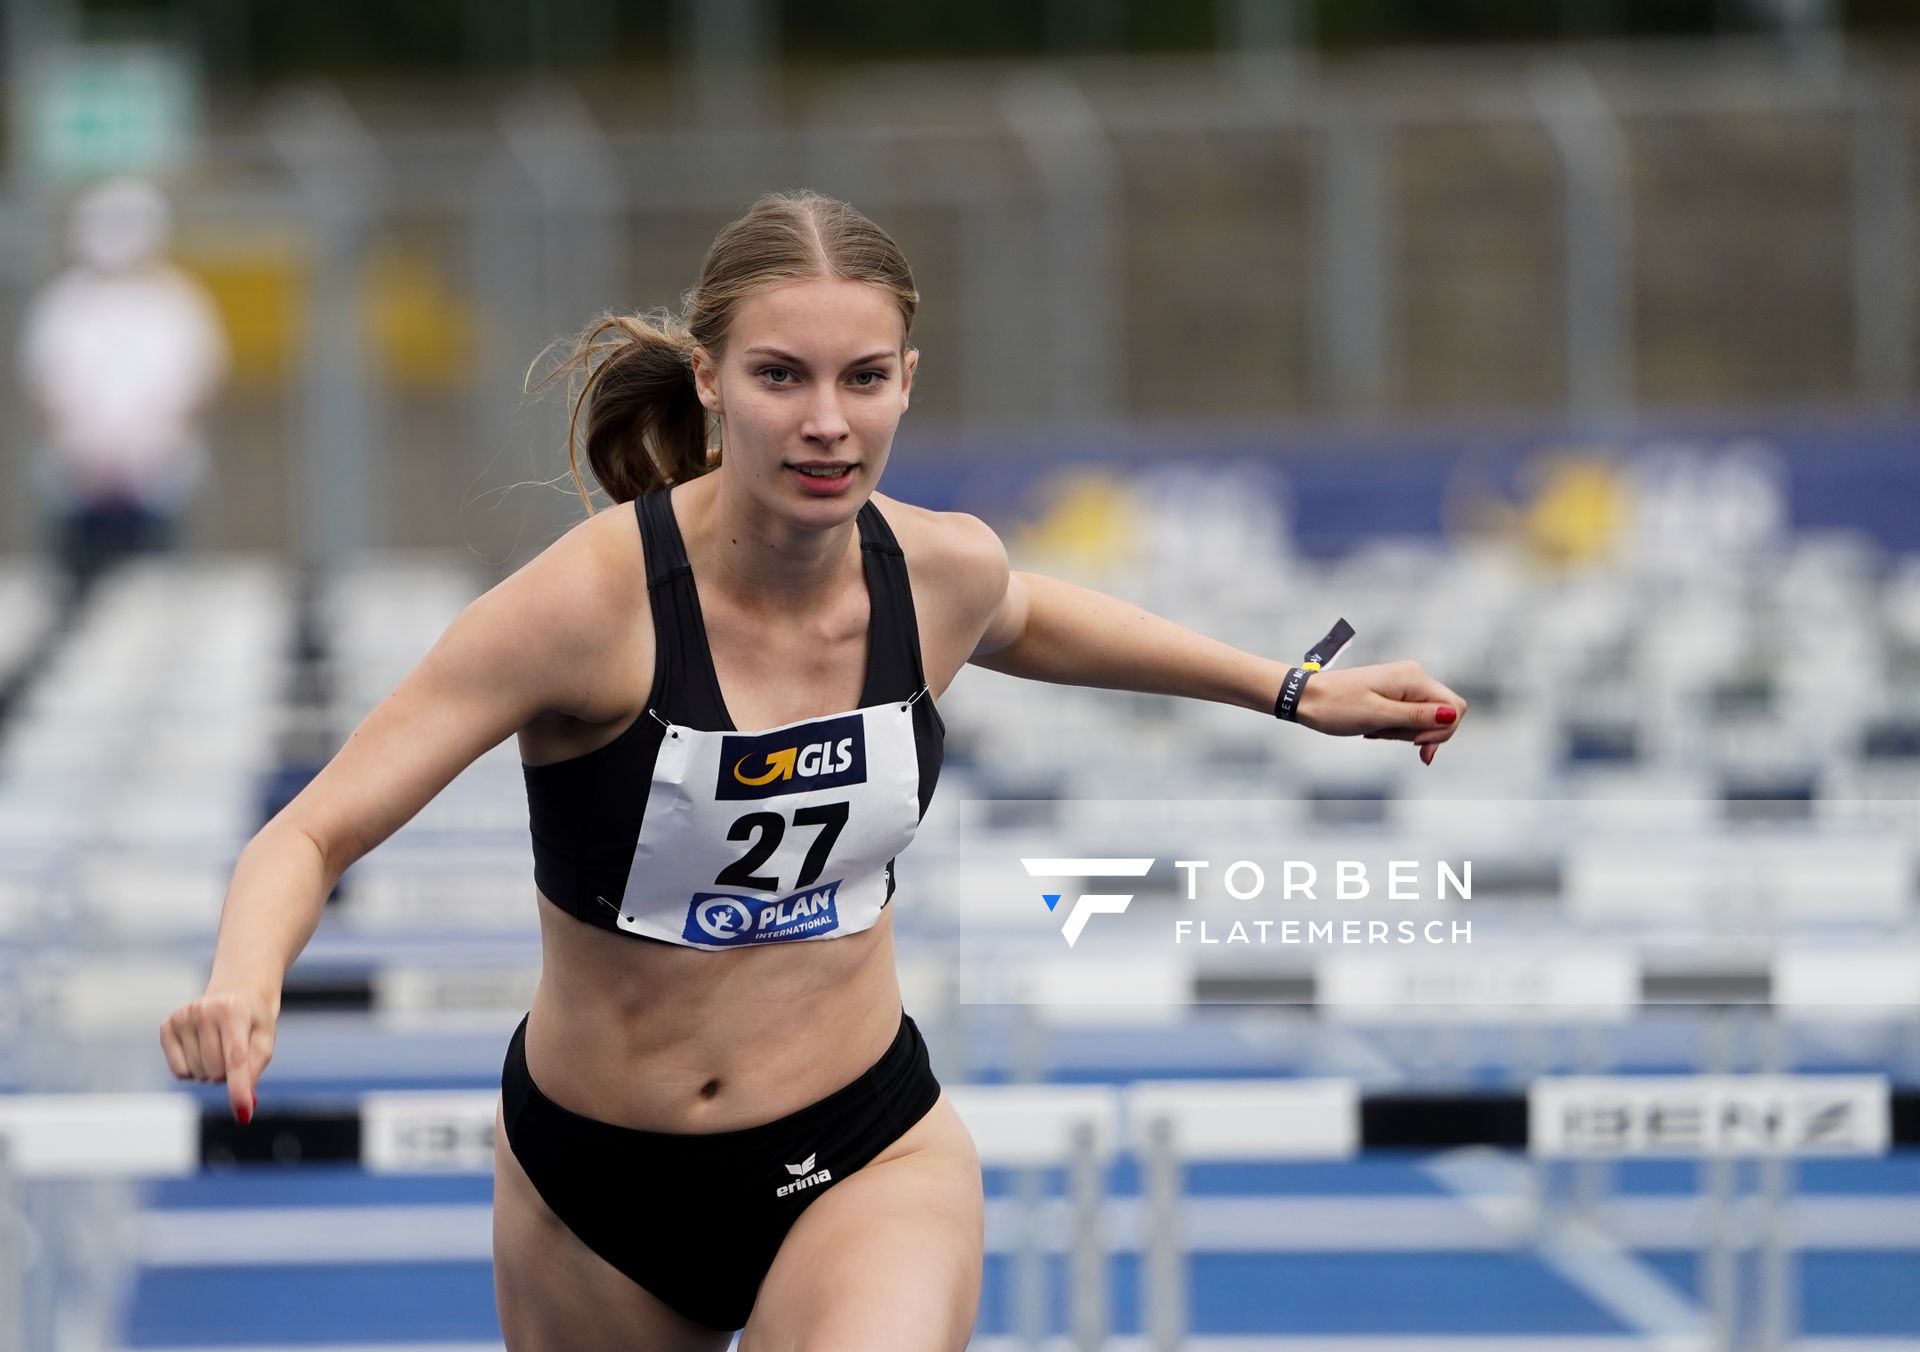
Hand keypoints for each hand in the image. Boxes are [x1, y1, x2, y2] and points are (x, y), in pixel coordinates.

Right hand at [159, 987, 277, 1122]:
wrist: (235, 993)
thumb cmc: (253, 1020)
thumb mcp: (265, 1039)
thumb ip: (256, 1069)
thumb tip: (246, 1102)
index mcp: (233, 1010)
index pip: (235, 1059)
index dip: (239, 1089)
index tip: (243, 1113)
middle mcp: (204, 1010)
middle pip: (216, 1071)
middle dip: (228, 1073)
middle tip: (235, 1052)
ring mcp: (182, 1017)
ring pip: (197, 1074)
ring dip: (211, 1071)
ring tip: (219, 1047)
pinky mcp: (167, 1026)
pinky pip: (179, 1072)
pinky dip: (192, 1070)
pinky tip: (200, 1049)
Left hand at [1294, 660, 1466, 765]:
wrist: (1306, 697)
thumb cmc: (1336, 707)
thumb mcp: (1377, 716)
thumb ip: (1417, 717)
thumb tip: (1452, 715)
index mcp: (1413, 678)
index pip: (1455, 708)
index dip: (1442, 731)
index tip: (1413, 744)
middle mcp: (1413, 676)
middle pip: (1441, 714)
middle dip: (1419, 733)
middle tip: (1384, 734)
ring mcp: (1403, 684)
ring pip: (1423, 719)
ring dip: (1403, 732)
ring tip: (1374, 729)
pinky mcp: (1393, 693)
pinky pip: (1407, 716)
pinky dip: (1394, 728)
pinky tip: (1373, 728)